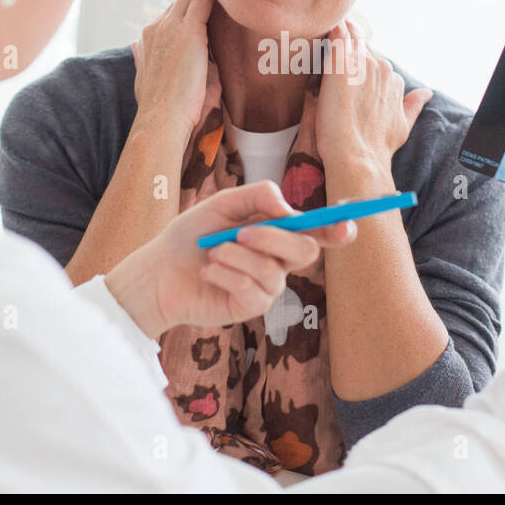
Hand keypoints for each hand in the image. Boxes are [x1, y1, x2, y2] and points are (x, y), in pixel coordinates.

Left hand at [104, 180, 357, 338]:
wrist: (158, 271)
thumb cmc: (190, 236)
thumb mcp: (222, 204)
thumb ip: (257, 197)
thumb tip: (287, 206)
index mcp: (277, 232)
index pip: (317, 231)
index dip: (337, 229)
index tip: (346, 224)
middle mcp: (279, 260)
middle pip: (306, 250)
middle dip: (275, 237)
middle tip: (241, 232)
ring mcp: (267, 286)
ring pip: (273, 270)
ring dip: (237, 256)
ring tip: (212, 253)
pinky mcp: (250, 308)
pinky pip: (254, 292)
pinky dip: (227, 276)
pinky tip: (208, 273)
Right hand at [130, 0, 212, 149]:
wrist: (161, 119)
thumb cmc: (164, 110)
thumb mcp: (150, 80)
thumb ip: (147, 61)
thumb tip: (138, 48)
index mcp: (148, 39)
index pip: (172, 12)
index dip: (185, 0)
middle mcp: (157, 28)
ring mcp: (171, 27)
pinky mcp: (188, 32)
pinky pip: (203, 0)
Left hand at [315, 20, 431, 176]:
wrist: (357, 154)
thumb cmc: (377, 145)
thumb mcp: (403, 124)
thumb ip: (413, 105)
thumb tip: (427, 93)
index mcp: (393, 79)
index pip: (374, 60)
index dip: (360, 61)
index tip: (348, 65)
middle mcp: (381, 67)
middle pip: (362, 47)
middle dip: (349, 46)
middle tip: (331, 43)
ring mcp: (362, 63)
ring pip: (350, 39)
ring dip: (340, 36)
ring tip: (327, 34)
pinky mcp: (341, 63)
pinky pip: (337, 36)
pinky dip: (332, 32)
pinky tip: (325, 30)